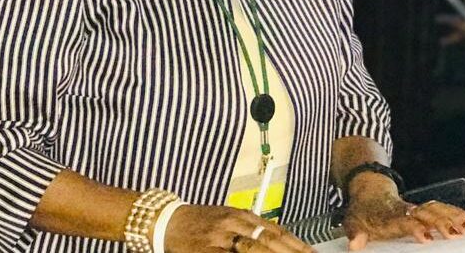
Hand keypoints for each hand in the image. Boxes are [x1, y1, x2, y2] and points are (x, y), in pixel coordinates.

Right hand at [164, 204, 314, 252]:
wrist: (167, 221)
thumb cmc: (202, 223)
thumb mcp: (228, 219)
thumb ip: (252, 229)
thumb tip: (279, 241)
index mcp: (242, 216)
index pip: (276, 232)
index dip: (297, 245)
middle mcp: (234, 224)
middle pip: (269, 242)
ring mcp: (221, 238)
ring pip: (254, 251)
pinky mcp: (207, 251)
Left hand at [342, 193, 464, 249]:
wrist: (369, 190)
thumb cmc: (364, 212)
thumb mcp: (354, 222)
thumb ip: (356, 234)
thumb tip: (354, 245)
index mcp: (389, 216)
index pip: (404, 221)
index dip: (415, 228)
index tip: (425, 237)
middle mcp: (406, 210)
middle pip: (426, 215)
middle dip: (441, 224)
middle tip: (455, 234)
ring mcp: (416, 208)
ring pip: (437, 210)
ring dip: (453, 218)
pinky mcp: (424, 209)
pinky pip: (443, 209)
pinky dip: (457, 214)